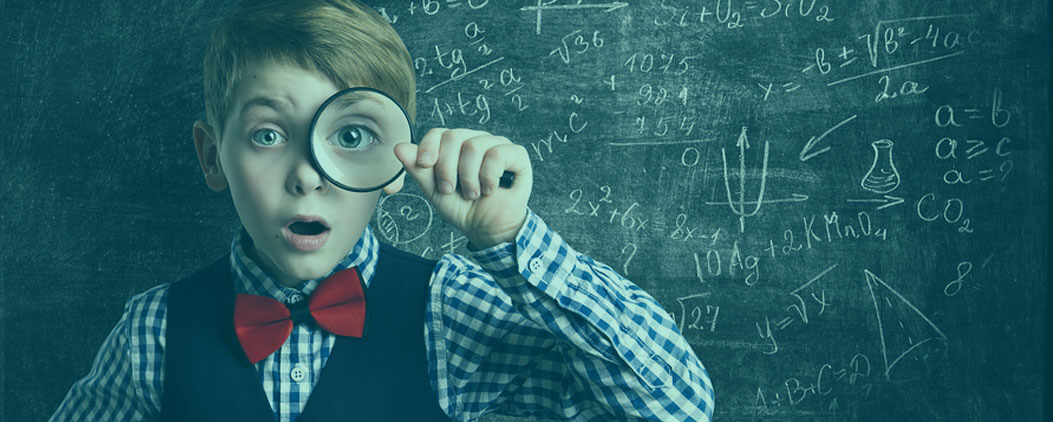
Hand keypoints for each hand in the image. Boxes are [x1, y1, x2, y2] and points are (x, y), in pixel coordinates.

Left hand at [394, 128, 532, 248]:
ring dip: (469, 178)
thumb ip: (419, 170)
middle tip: (450, 189)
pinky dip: (489, 176)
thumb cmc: (463, 209)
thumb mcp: (434, 191)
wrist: (487, 229)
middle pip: (454, 136)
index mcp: (456, 146)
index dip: (429, 147)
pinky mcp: (517, 155)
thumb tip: (399, 147)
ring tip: (473, 194)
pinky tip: (491, 189)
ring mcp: (498, 145)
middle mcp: (477, 140)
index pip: (438, 133)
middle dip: (447, 168)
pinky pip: (497, 154)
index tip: (425, 166)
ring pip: (475, 145)